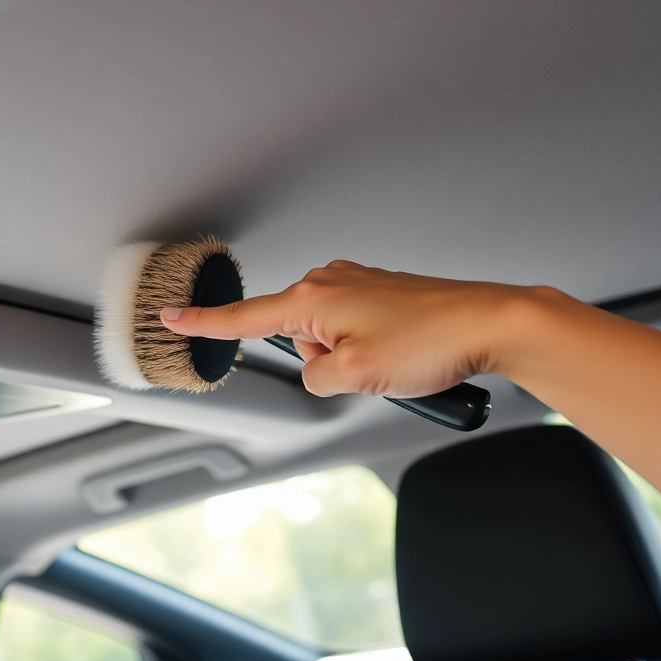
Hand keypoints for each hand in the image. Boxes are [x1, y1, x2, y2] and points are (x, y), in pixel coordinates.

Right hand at [160, 260, 536, 397]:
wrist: (491, 324)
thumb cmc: (430, 342)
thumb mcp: (354, 377)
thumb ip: (314, 379)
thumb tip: (320, 370)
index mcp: (312, 297)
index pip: (242, 317)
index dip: (202, 322)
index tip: (170, 315)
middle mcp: (330, 281)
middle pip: (294, 336)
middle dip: (320, 362)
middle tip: (367, 368)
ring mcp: (358, 285)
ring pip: (328, 338)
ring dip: (350, 358)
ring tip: (396, 361)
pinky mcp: (383, 293)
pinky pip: (355, 331)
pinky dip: (371, 350)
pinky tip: (405, 354)